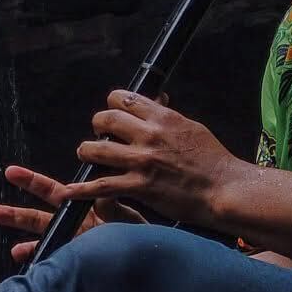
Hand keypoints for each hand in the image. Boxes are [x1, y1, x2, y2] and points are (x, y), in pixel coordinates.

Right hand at [0, 164, 143, 265]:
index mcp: (83, 209)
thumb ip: (113, 208)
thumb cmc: (140, 236)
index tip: (11, 173)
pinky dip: (38, 260)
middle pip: (39, 217)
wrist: (151, 260)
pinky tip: (23, 258)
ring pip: (42, 240)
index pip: (54, 192)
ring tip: (3, 246)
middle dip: (15, 213)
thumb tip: (102, 193)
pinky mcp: (79, 262)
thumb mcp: (127, 218)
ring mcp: (75, 245)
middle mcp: (75, 226)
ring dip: (21, 240)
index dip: (32, 182)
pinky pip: (54, 262)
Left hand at [57, 90, 240, 229]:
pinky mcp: (140, 186)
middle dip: (97, 127)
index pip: (122, 98)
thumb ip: (168, 116)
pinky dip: (81, 189)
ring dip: (87, 153)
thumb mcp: (191, 128)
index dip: (112, 106)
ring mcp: (143, 161)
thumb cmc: (213, 160)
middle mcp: (150, 135)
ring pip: (97, 149)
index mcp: (163, 117)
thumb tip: (156, 100)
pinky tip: (68, 192)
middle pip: (105, 120)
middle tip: (98, 137)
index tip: (112, 116)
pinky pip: (102, 185)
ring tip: (87, 156)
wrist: (224, 188)